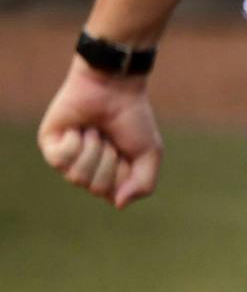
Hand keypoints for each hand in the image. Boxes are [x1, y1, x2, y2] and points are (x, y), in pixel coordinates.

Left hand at [38, 57, 162, 208]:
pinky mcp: (50, 146)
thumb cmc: (134, 118)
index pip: (112, 194)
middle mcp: (87, 169)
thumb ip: (144, 184)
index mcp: (109, 174)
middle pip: (94, 187)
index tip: (127, 150)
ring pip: (76, 176)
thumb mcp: (150, 153)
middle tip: (110, 138)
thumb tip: (117, 203)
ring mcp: (67, 160)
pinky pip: (61, 160)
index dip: (124, 173)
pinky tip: (79, 128)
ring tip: (95, 130)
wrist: (115, 87)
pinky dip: (76, 142)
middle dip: (108, 160)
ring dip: (93, 149)